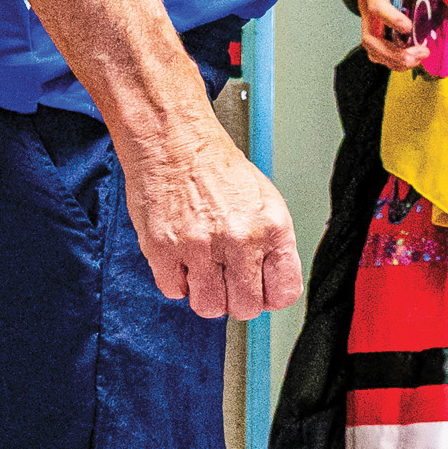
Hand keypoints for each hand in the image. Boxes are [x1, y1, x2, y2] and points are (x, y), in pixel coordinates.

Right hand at [125, 106, 301, 319]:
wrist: (175, 141)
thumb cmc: (218, 168)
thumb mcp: (265, 201)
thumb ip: (272, 245)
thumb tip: (270, 285)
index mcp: (272, 228)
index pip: (284, 293)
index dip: (269, 297)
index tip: (259, 290)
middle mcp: (240, 239)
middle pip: (246, 307)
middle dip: (236, 300)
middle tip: (227, 281)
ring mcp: (201, 246)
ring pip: (209, 307)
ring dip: (205, 294)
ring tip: (202, 269)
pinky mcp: (164, 249)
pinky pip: (173, 291)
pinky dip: (176, 280)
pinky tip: (180, 257)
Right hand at [357, 0, 438, 70]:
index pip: (376, 5)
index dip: (390, 18)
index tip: (408, 27)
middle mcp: (366, 5)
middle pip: (370, 36)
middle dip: (392, 51)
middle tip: (418, 54)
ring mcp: (369, 18)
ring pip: (372, 48)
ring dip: (393, 59)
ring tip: (418, 59)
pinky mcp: (376, 26)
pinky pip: (377, 49)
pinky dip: (392, 59)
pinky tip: (411, 58)